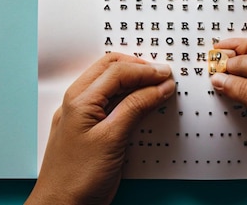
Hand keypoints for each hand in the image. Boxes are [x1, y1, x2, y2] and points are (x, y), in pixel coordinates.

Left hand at [26, 53, 174, 204]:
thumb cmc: (78, 178)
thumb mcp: (112, 138)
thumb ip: (136, 107)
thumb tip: (159, 87)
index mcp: (80, 99)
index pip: (117, 71)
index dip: (145, 70)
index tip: (168, 76)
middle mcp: (78, 102)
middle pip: (111, 69)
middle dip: (138, 68)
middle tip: (163, 76)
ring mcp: (81, 115)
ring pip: (109, 83)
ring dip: (133, 80)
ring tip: (156, 87)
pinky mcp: (88, 129)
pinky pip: (109, 102)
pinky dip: (128, 97)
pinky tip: (142, 105)